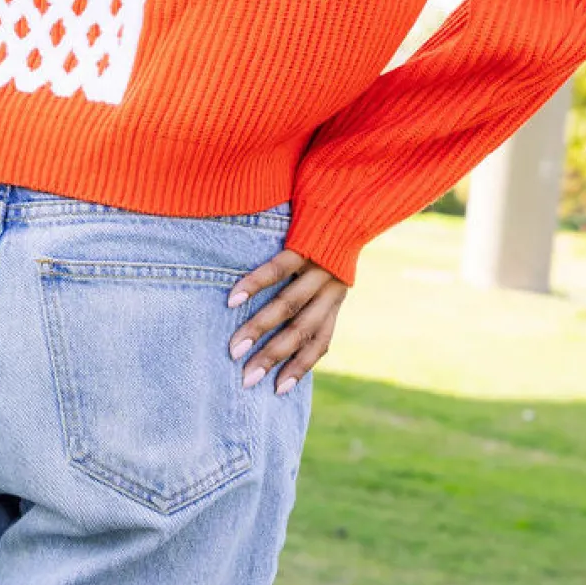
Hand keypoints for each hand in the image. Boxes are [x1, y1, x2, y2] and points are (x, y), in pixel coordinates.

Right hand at [227, 250, 347, 395]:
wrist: (352, 194)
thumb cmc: (331, 236)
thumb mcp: (330, 272)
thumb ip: (311, 296)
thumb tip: (280, 326)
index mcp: (336, 300)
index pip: (320, 342)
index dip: (301, 367)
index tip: (277, 390)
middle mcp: (331, 289)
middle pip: (301, 331)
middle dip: (273, 357)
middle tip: (246, 378)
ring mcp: (319, 267)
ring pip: (288, 305)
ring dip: (259, 328)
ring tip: (234, 347)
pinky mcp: (305, 244)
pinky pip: (278, 269)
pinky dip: (255, 284)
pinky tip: (233, 299)